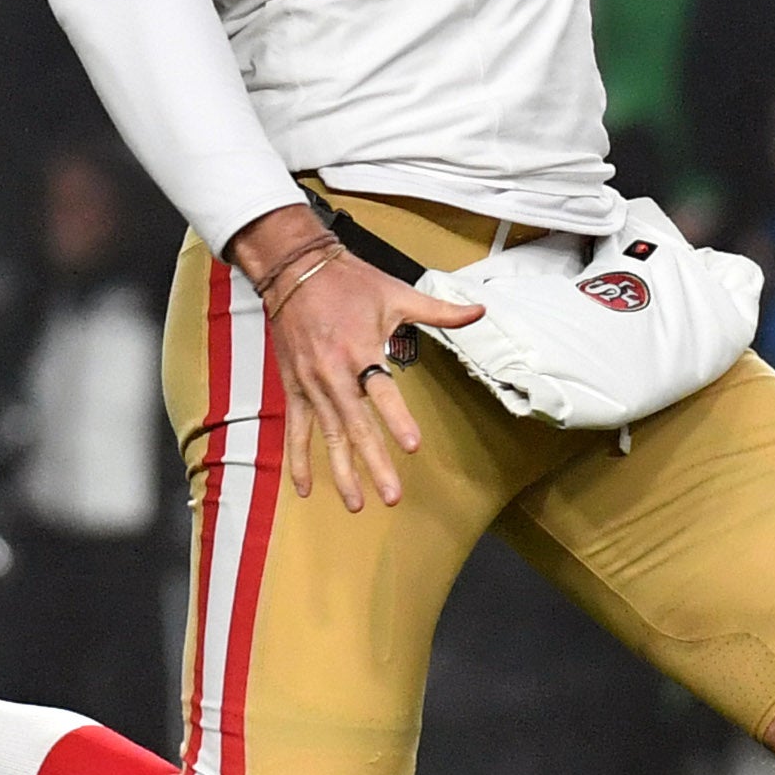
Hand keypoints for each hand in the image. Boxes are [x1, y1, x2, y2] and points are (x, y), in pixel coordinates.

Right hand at [225, 207, 481, 512]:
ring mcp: (311, 385)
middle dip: (374, 463)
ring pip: (328, 436)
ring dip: (342, 472)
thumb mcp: (396, 293)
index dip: (397, 419)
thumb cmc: (349, 282)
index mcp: (360, 350)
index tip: (413, 446)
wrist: (293, 269)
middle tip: (392, 496)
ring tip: (357, 504)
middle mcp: (334, 373)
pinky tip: (306, 490)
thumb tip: (481, 312)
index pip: (383, 391)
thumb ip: (439, 311)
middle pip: (356, 425)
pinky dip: (299, 460)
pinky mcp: (294, 389)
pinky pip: (296, 430)